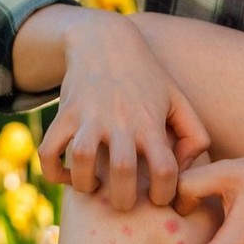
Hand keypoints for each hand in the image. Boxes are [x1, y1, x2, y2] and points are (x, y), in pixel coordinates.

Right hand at [37, 14, 209, 210]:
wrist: (104, 41)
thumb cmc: (147, 79)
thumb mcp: (179, 101)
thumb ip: (195, 138)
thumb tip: (183, 173)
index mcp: (151, 122)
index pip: (165, 170)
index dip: (164, 194)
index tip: (158, 197)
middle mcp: (120, 121)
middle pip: (123, 171)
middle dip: (124, 199)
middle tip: (125, 202)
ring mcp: (89, 117)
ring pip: (82, 160)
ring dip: (86, 185)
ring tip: (95, 187)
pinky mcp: (64, 114)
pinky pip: (48, 150)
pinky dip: (52, 171)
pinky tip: (67, 176)